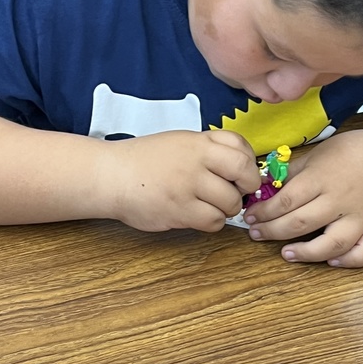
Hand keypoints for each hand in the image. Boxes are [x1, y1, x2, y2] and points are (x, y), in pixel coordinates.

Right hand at [101, 129, 260, 232]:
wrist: (112, 175)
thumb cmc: (145, 160)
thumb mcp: (180, 141)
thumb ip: (209, 149)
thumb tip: (242, 166)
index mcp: (198, 141)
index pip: (242, 147)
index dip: (250, 162)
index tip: (244, 172)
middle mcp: (196, 161)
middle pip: (244, 174)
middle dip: (247, 187)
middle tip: (237, 192)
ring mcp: (188, 186)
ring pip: (231, 202)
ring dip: (227, 208)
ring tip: (211, 205)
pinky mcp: (180, 210)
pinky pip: (213, 221)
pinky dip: (212, 222)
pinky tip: (200, 215)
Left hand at [243, 128, 362, 267]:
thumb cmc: (350, 153)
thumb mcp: (317, 154)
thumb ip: (292, 174)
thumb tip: (263, 187)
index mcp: (323, 177)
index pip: (287, 199)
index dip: (264, 211)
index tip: (250, 217)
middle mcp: (341, 199)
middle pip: (303, 222)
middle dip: (274, 231)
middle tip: (257, 234)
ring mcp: (360, 216)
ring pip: (334, 242)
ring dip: (308, 252)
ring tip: (287, 254)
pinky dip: (351, 260)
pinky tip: (333, 262)